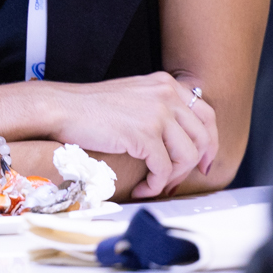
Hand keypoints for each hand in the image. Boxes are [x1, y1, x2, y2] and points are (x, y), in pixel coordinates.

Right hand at [50, 72, 217, 196]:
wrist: (63, 108)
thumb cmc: (90, 107)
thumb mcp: (134, 96)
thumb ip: (157, 107)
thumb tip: (176, 137)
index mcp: (166, 84)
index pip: (206, 114)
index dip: (210, 142)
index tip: (205, 162)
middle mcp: (166, 95)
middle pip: (201, 137)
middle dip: (194, 165)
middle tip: (178, 181)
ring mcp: (157, 113)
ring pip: (187, 155)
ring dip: (172, 177)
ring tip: (155, 184)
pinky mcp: (144, 134)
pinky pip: (164, 169)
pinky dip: (155, 185)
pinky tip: (142, 188)